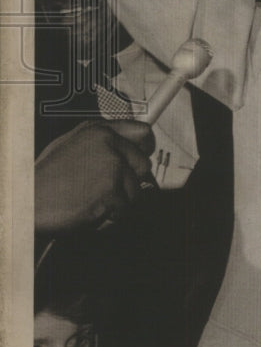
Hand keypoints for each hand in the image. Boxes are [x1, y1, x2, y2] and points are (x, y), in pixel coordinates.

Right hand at [35, 119, 154, 233]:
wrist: (28, 204)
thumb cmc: (44, 180)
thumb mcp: (70, 146)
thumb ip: (100, 143)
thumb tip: (126, 147)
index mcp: (98, 130)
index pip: (143, 132)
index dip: (145, 148)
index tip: (142, 158)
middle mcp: (109, 144)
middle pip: (143, 165)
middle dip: (131, 181)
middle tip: (111, 191)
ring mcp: (112, 167)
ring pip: (135, 190)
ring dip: (119, 201)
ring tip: (92, 201)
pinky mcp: (112, 191)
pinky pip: (124, 209)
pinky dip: (111, 216)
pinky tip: (90, 211)